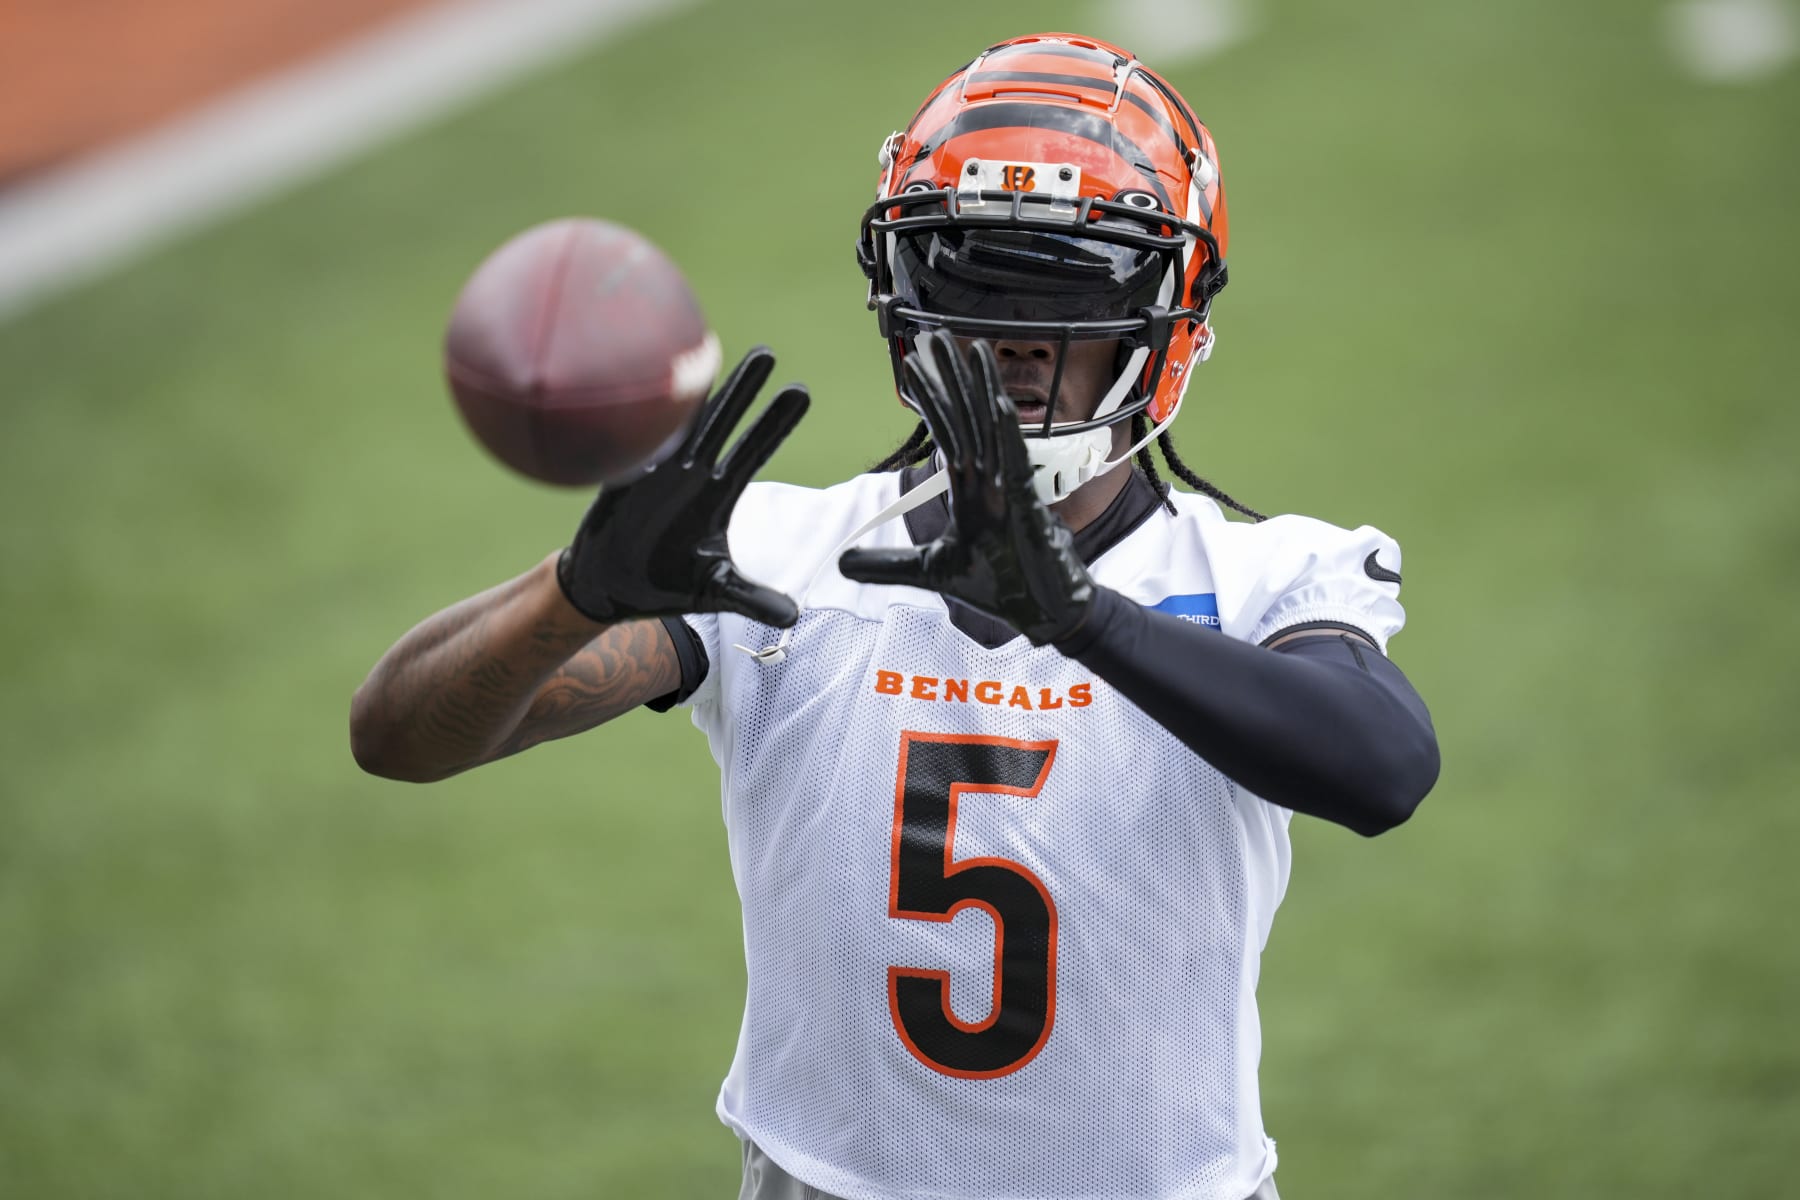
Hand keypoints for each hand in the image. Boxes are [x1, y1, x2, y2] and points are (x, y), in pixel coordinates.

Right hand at [557, 346, 807, 625]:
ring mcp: (654, 474)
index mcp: (717, 493)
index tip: (800, 391)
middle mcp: (690, 475)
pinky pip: (634, 448)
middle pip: (722, 425)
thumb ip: (752, 597)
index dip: (774, 422)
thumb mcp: (714, 592)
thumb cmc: (665, 585)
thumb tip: (793, 617)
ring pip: (679, 426)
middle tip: (767, 354)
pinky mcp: (621, 482)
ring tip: (710, 355)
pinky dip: (644, 426)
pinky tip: (653, 396)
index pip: (753, 449)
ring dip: (695, 396)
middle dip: (743, 391)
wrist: (609, 590)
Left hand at [838, 332, 1093, 644]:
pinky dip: (1008, 433)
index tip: (912, 364)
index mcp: (969, 489)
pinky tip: (998, 403)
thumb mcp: (930, 572)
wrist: (1042, 613)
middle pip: (967, 418)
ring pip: (992, 429)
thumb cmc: (1000, 586)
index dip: (929, 398)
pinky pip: (1016, 462)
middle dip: (951, 377)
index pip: (946, 432)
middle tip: (936, 337)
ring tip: (971, 349)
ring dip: (980, 389)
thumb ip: (887, 564)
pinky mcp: (1028, 505)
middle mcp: (989, 480)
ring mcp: (1010, 489)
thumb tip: (841, 564)